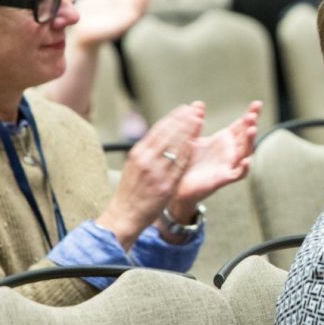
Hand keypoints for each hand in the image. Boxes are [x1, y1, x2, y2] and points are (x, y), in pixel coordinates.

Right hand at [96, 103, 203, 249]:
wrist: (124, 216)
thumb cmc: (131, 191)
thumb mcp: (135, 166)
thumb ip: (148, 152)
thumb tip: (161, 136)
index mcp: (138, 153)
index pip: (158, 130)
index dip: (173, 118)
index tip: (185, 108)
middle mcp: (146, 160)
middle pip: (168, 135)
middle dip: (183, 120)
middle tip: (196, 109)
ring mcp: (155, 172)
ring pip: (175, 147)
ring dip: (188, 132)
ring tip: (199, 119)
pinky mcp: (164, 185)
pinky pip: (179, 166)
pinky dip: (188, 153)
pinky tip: (196, 143)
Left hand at [168, 101, 261, 219]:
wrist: (178, 185)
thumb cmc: (188, 162)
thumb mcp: (192, 139)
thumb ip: (196, 122)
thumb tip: (198, 104)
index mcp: (224, 140)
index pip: (241, 124)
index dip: (250, 114)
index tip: (257, 104)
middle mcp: (230, 151)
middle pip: (246, 136)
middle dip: (251, 125)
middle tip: (252, 115)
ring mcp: (228, 164)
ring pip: (245, 152)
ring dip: (250, 141)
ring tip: (252, 130)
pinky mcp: (223, 178)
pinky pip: (238, 174)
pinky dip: (244, 168)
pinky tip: (247, 161)